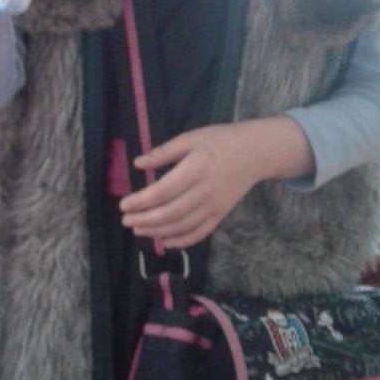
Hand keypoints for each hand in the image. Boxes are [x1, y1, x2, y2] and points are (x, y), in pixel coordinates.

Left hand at [119, 117, 313, 249]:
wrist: (255, 153)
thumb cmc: (220, 141)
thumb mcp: (190, 138)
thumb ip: (163, 152)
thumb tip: (138, 163)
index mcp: (195, 170)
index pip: (162, 192)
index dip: (140, 201)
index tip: (123, 204)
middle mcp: (204, 192)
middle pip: (170, 213)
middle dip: (145, 220)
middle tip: (126, 221)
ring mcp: (214, 207)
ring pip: (182, 226)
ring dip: (157, 232)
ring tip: (138, 230)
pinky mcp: (221, 215)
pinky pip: (200, 233)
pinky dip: (182, 241)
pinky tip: (165, 241)